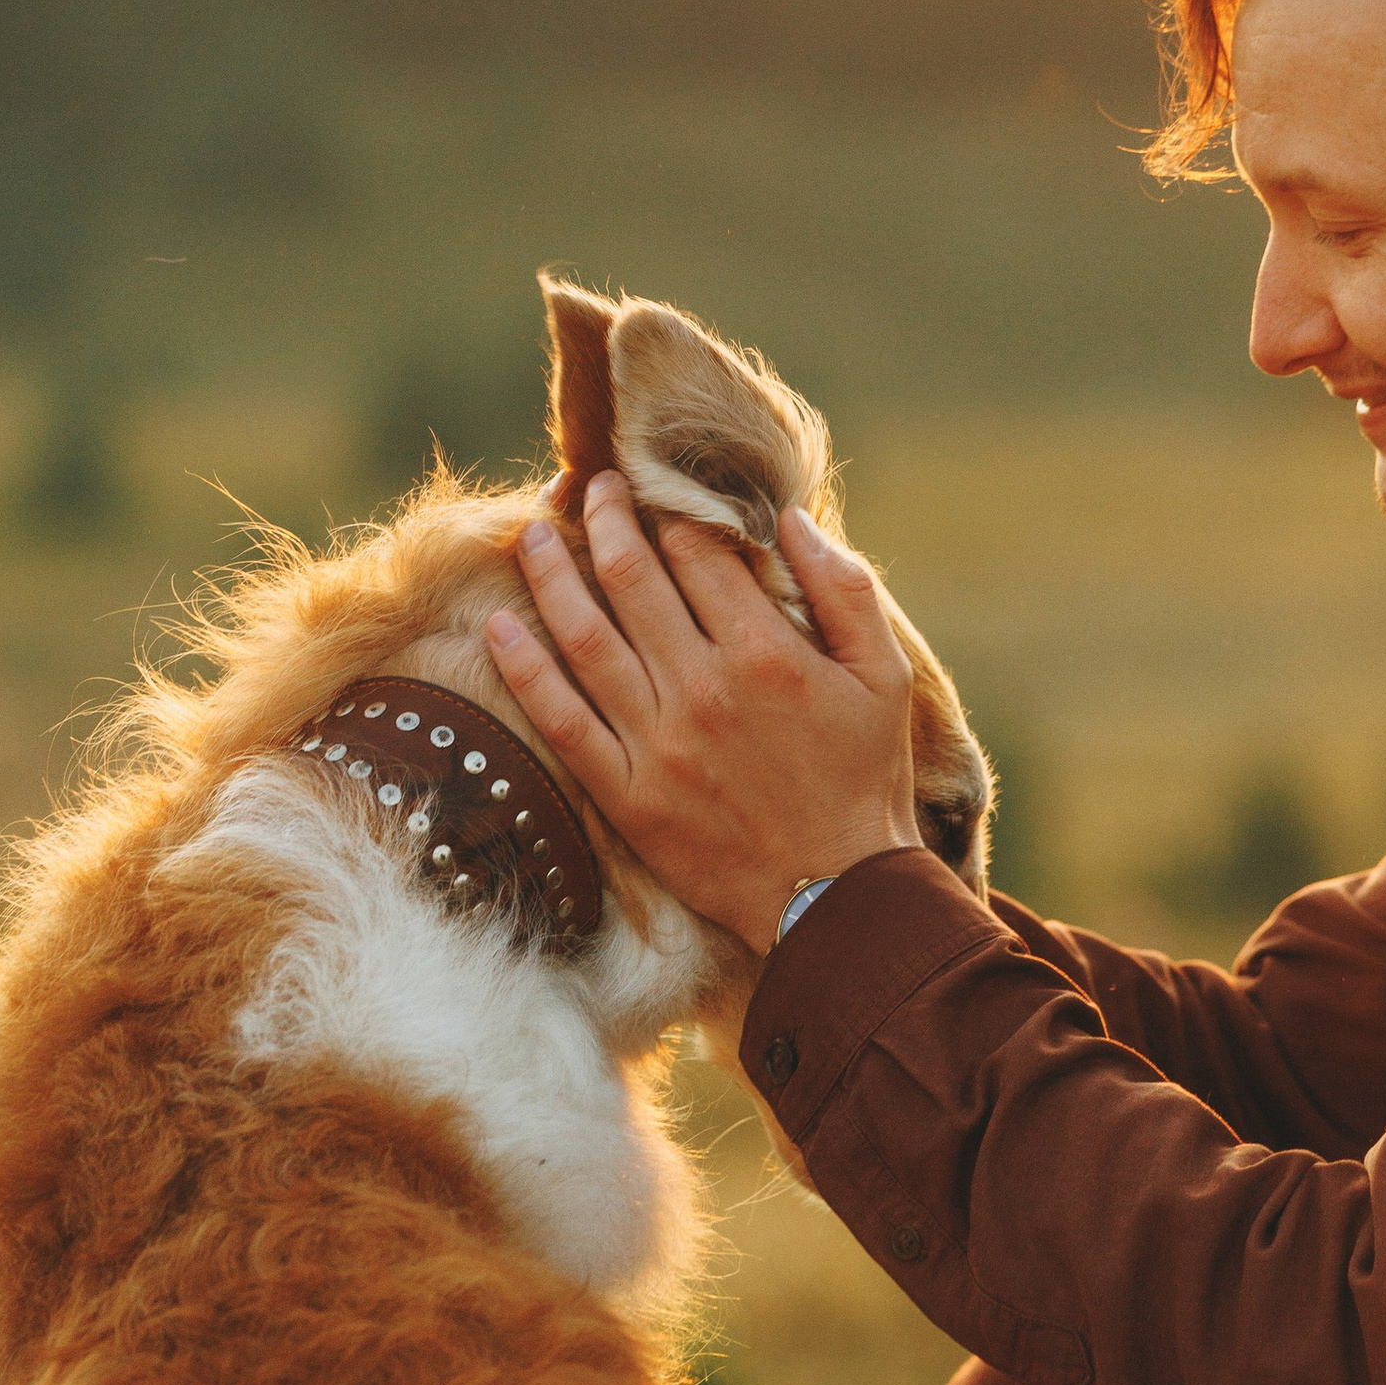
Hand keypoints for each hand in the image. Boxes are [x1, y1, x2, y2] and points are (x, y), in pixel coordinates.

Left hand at [487, 478, 920, 947]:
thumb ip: (846, 590)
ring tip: (534, 533)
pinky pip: (560, 719)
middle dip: (605, 519)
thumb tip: (790, 520)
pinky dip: (524, 669)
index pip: (699, 554)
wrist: (837, 897)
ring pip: (584, 636)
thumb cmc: (867, 781)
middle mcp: (702, 688)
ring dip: (552, 575)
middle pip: (632, 579)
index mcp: (766, 652)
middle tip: (589, 487)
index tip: (655, 488)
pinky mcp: (627, 793)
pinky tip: (498, 627)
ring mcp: (657, 742)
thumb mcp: (887, 677)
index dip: (671, 510)